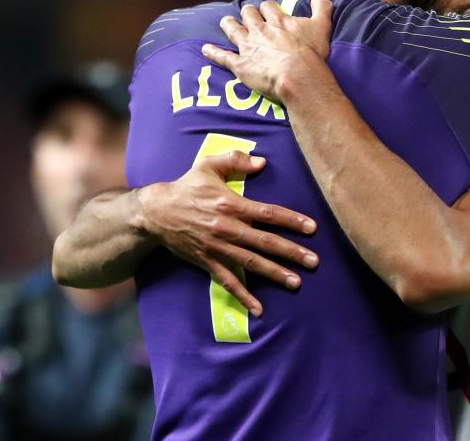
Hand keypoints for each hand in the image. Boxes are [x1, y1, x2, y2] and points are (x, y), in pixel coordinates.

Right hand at [137, 150, 318, 316]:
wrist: (155, 213)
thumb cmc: (186, 187)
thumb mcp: (208, 165)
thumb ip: (236, 160)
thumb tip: (262, 162)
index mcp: (231, 204)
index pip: (269, 213)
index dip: (292, 220)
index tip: (312, 228)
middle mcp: (228, 228)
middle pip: (266, 242)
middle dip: (292, 252)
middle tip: (314, 261)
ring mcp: (218, 248)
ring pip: (252, 263)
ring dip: (275, 274)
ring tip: (297, 282)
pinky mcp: (208, 263)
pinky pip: (228, 282)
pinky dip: (243, 296)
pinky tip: (259, 309)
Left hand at [202, 0, 333, 104]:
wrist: (298, 77)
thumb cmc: (310, 53)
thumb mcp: (322, 26)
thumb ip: (321, 8)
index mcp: (278, 21)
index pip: (268, 7)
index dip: (267, 7)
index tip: (268, 9)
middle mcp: (260, 31)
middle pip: (248, 15)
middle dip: (247, 13)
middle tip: (247, 14)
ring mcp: (248, 47)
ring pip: (233, 31)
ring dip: (229, 25)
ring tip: (226, 21)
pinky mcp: (240, 65)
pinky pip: (222, 57)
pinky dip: (213, 52)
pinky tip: (205, 49)